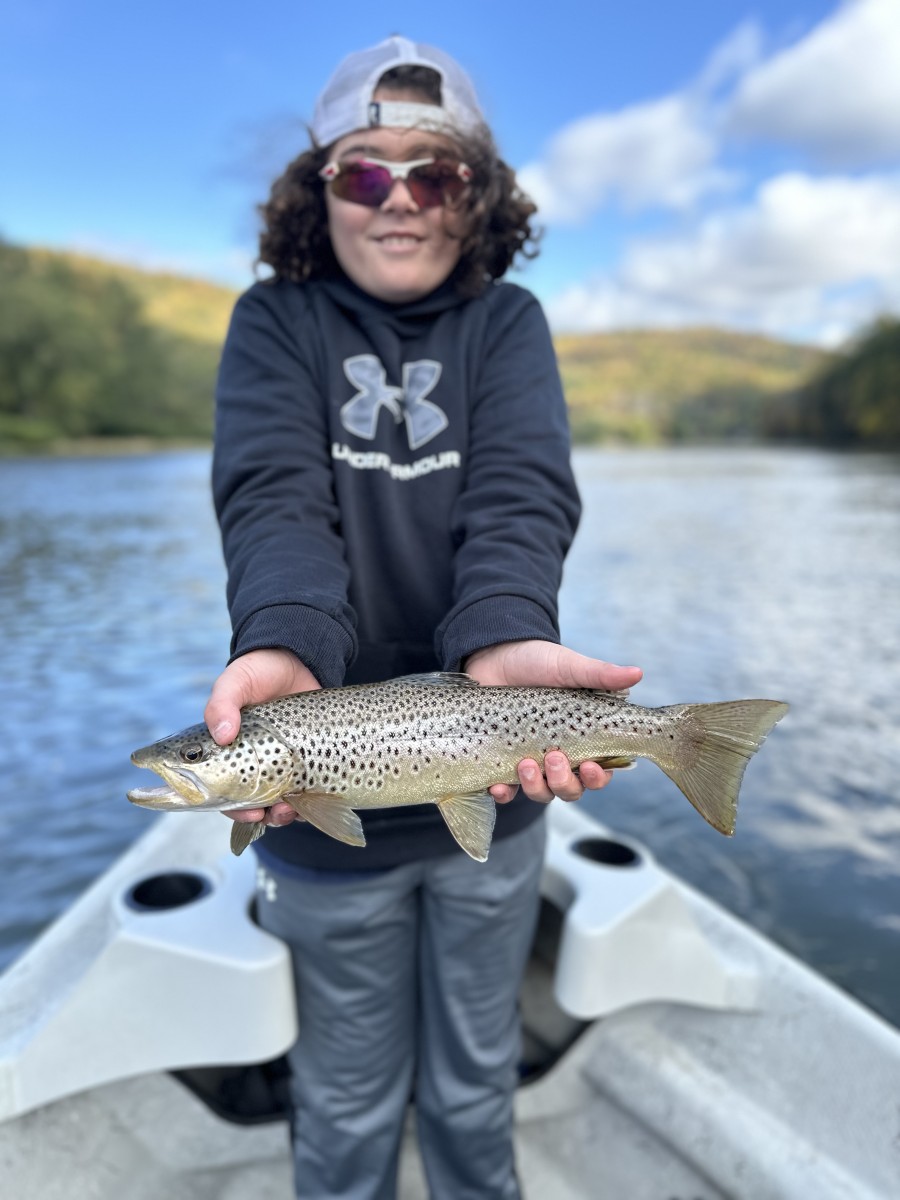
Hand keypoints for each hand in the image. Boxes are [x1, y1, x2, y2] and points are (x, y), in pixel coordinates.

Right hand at [204, 648, 319, 828]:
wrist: (297, 659)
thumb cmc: (257, 671)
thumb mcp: (235, 681)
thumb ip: (223, 704)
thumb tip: (222, 734)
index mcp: (223, 749)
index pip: (215, 789)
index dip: (226, 807)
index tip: (243, 811)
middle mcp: (247, 761)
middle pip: (243, 803)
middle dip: (253, 815)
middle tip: (262, 815)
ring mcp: (277, 763)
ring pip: (272, 803)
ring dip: (277, 815)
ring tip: (286, 810)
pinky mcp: (303, 760)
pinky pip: (300, 793)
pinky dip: (301, 805)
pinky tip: (304, 802)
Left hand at [464, 640, 642, 806]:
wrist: (495, 653)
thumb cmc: (539, 661)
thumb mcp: (570, 667)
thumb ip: (601, 674)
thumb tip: (637, 674)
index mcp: (582, 738)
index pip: (599, 771)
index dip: (598, 777)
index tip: (589, 766)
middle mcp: (559, 755)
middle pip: (571, 789)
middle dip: (565, 782)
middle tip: (555, 758)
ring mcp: (530, 760)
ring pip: (541, 792)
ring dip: (537, 787)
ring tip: (526, 764)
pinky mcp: (501, 761)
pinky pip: (505, 790)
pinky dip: (503, 793)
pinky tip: (498, 786)